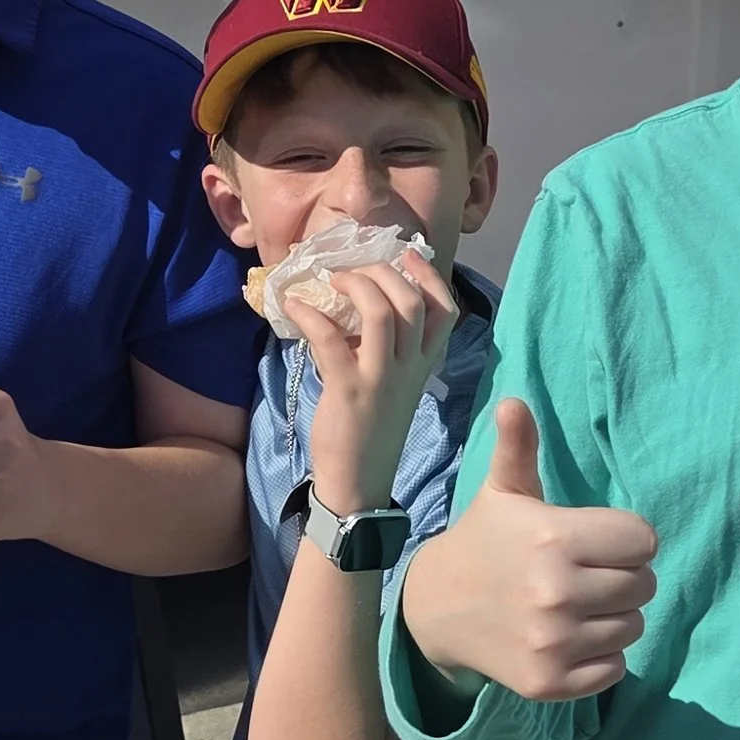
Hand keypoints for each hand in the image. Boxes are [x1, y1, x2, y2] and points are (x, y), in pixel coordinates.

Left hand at [298, 251, 459, 509]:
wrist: (357, 484)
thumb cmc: (368, 430)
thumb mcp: (388, 384)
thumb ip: (378, 348)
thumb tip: (347, 308)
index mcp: (424, 365)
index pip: (445, 310)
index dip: (428, 276)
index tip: (404, 256)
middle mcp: (411, 368)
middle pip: (413, 301)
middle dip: (383, 272)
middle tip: (352, 270)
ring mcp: (383, 378)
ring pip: (383, 313)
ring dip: (354, 286)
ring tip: (330, 281)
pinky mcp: (350, 390)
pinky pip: (332, 338)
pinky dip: (311, 315)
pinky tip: (295, 307)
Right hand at [401, 399, 656, 700]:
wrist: (437, 609)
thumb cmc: (487, 541)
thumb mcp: (504, 492)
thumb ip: (519, 447)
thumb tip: (513, 403)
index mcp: (554, 538)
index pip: (644, 541)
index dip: (625, 539)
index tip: (596, 541)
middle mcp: (556, 592)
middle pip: (645, 585)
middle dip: (624, 577)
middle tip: (586, 573)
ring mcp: (553, 642)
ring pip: (634, 627)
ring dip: (615, 616)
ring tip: (577, 604)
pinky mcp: (549, 682)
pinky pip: (615, 668)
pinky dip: (602, 656)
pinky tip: (571, 638)